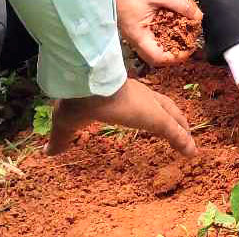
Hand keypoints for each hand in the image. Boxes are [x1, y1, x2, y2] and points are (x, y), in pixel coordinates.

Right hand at [49, 78, 195, 155]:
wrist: (85, 86)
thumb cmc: (75, 99)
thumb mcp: (66, 123)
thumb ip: (60, 139)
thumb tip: (47, 152)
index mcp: (121, 93)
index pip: (143, 100)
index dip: (152, 108)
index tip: (156, 117)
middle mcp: (140, 94)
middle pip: (164, 105)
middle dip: (174, 116)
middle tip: (183, 128)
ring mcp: (149, 105)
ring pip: (172, 117)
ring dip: (182, 129)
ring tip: (189, 142)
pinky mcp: (155, 117)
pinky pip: (174, 131)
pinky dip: (184, 142)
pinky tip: (192, 152)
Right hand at [113, 0, 201, 65]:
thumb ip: (181, 4)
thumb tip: (197, 16)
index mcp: (137, 34)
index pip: (158, 58)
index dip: (176, 57)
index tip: (190, 47)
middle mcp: (134, 35)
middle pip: (156, 51)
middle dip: (175, 46)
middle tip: (190, 36)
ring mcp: (134, 26)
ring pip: (154, 39)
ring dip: (171, 34)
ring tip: (185, 24)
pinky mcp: (135, 17)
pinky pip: (151, 27)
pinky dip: (164, 23)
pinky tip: (174, 13)